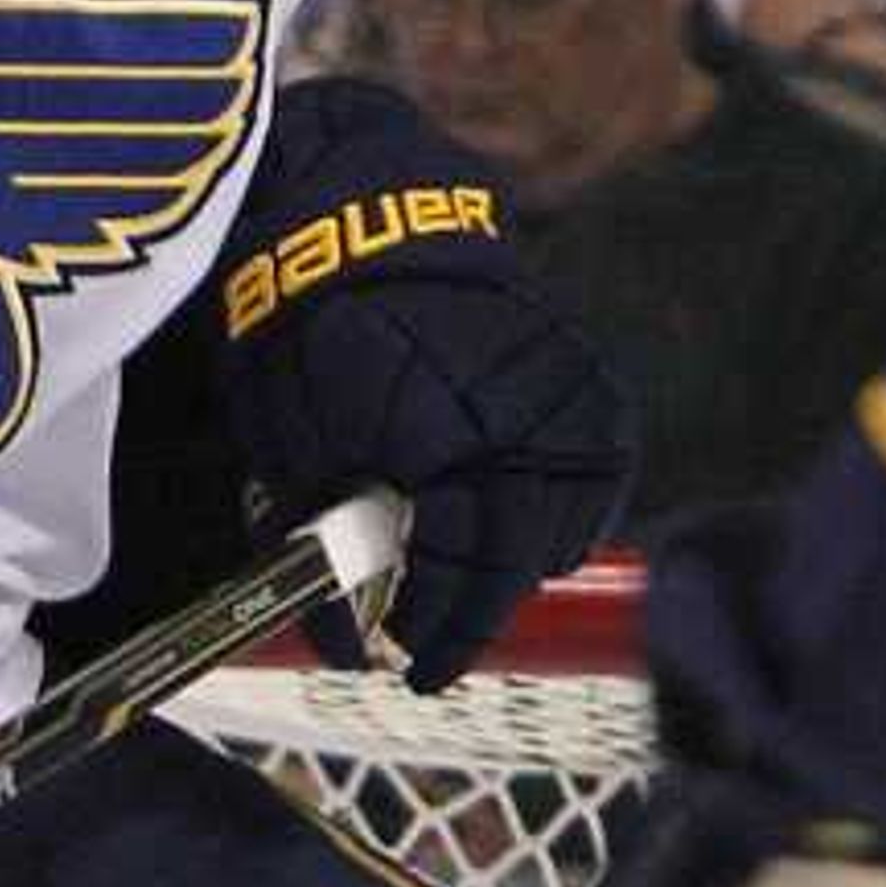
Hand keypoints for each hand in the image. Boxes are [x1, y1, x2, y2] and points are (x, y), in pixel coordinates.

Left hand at [220, 255, 628, 694]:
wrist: (366, 223)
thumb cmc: (309, 330)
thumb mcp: (287, 446)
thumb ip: (319, 547)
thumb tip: (344, 646)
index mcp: (438, 432)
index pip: (450, 565)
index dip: (428, 625)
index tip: (398, 664)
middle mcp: (517, 415)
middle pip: (512, 556)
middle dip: (469, 616)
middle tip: (432, 657)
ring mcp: (564, 393)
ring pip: (563, 523)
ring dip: (515, 571)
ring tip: (468, 596)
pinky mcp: (587, 377)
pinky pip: (598, 474)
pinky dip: (567, 517)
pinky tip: (527, 540)